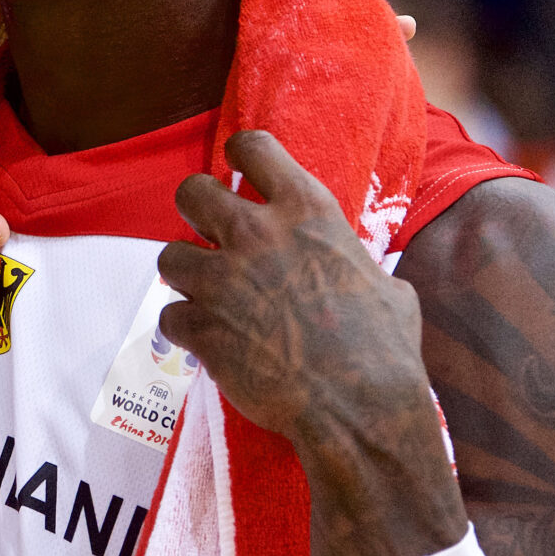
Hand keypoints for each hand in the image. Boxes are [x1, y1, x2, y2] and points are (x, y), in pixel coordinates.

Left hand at [157, 131, 464, 555]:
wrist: (360, 409)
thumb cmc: (386, 350)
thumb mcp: (386, 288)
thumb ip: (355, 266)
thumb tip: (361, 272)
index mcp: (307, 212)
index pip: (253, 147)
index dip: (239, 157)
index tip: (236, 169)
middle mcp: (257, 234)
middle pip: (190, 191)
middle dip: (195, 212)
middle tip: (210, 236)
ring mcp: (223, 279)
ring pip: (168, 256)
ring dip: (185, 277)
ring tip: (207, 297)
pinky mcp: (201, 326)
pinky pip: (170, 316)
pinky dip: (185, 330)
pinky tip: (206, 344)